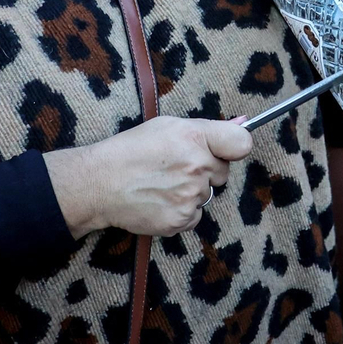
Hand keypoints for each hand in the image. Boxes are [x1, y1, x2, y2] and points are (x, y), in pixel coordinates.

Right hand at [43, 116, 252, 237]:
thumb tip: (243, 123)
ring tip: (162, 184)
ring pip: (206, 194)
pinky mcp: (181, 220)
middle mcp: (197, 166)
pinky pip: (194, 215)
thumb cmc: (131, 150)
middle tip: (176, 167)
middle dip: (206, 170)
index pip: (242, 143)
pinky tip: (160, 201)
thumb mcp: (167, 126)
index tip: (225, 150)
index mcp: (195, 137)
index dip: (234, 147)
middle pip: (222, 172)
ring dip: (191, 191)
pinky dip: (181, 211)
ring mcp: (190, 195)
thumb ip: (207, 128)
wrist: (99, 184)